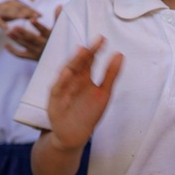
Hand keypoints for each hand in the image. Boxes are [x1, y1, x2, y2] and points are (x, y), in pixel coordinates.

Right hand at [0, 0, 39, 37]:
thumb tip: (35, 15)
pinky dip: (1, 24)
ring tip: (24, 17)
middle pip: (18, 9)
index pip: (23, 7)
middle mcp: (5, 6)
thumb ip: (22, 14)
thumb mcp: (11, 14)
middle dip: (28, 12)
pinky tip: (6, 28)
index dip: (32, 10)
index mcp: (11, 4)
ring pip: (9, 13)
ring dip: (17, 15)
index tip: (41, 15)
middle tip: (37, 16)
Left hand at [6, 5, 60, 60]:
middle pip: (32, 38)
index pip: (44, 31)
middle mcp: (43, 45)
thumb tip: (59, 5)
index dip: (38, 26)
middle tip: (14, 27)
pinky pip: (20, 55)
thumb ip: (57, 17)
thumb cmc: (57, 39)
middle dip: (23, 33)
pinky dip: (12, 51)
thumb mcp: (58, 29)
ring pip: (24, 45)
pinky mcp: (31, 57)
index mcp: (50, 37)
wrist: (57, 57)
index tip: (32, 19)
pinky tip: (6, 45)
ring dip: (16, 39)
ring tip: (8, 32)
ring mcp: (36, 52)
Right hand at [48, 37, 122, 151]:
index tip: (103, 39)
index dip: (95, 49)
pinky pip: (57, 89)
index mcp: (83, 77)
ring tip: (82, 51)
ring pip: (67, 73)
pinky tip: (67, 72)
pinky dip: (61, 81)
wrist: (74, 135)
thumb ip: (111, 74)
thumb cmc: (88, 113)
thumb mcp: (104, 92)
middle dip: (86, 53)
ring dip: (74, 62)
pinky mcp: (55, 102)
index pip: (89, 60)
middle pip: (78, 63)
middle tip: (95, 42)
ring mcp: (63, 90)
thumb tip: (120, 54)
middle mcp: (72, 80)